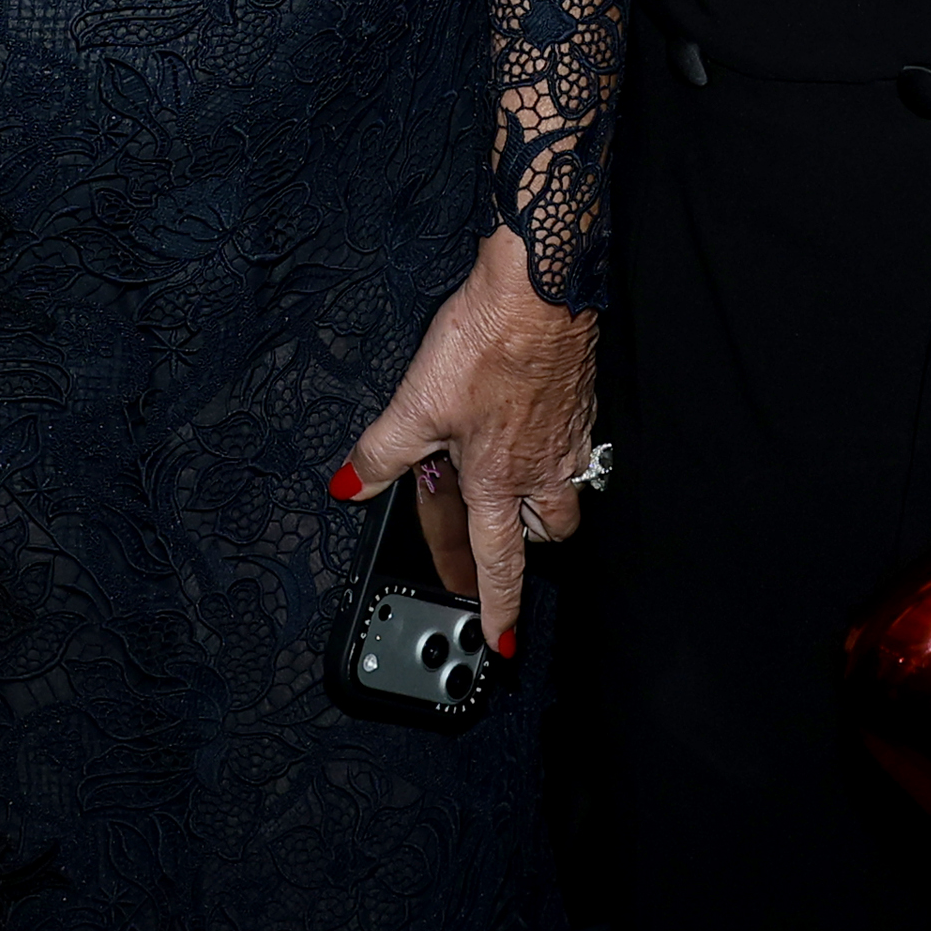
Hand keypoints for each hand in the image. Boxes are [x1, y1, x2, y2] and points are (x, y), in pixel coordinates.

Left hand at [339, 225, 596, 657]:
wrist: (539, 289)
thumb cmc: (485, 342)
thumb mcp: (415, 403)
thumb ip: (382, 451)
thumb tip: (351, 483)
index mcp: (500, 481)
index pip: (501, 563)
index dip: (498, 606)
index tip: (502, 641)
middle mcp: (542, 468)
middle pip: (546, 532)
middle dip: (525, 542)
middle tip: (500, 534)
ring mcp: (568, 436)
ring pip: (565, 492)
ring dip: (542, 498)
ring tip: (513, 479)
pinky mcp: (579, 403)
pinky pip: (574, 449)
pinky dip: (553, 452)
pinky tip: (529, 425)